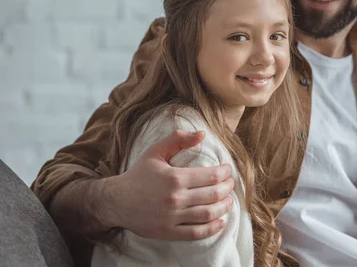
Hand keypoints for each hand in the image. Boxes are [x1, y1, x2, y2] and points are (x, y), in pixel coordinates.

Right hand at [104, 129, 234, 239]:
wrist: (116, 202)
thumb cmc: (138, 174)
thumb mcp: (155, 151)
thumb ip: (178, 140)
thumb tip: (202, 134)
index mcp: (175, 178)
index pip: (211, 176)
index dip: (225, 173)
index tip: (228, 170)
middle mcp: (175, 198)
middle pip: (213, 194)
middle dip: (227, 188)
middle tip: (230, 184)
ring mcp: (172, 217)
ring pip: (208, 214)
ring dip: (224, 207)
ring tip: (229, 201)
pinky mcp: (169, 232)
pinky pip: (197, 233)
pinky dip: (213, 228)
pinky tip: (221, 221)